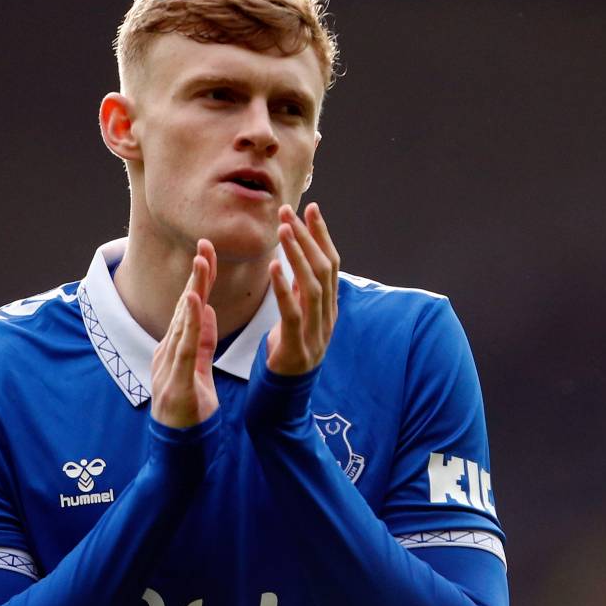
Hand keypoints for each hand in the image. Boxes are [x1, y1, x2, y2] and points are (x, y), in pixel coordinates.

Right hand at [150, 240, 219, 427]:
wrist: (178, 453)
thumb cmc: (188, 413)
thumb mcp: (199, 371)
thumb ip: (203, 342)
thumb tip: (209, 311)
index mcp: (176, 349)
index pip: (191, 309)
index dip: (200, 280)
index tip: (209, 253)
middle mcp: (168, 354)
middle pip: (185, 310)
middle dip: (196, 277)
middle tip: (205, 245)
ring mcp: (168, 368)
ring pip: (182, 325)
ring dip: (192, 293)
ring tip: (201, 266)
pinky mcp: (175, 384)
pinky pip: (184, 351)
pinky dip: (190, 326)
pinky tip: (196, 306)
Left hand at [266, 202, 339, 375]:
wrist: (286, 397)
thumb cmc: (288, 353)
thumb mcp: (298, 317)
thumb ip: (301, 291)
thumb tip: (300, 259)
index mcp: (329, 308)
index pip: (331, 264)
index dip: (322, 235)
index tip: (311, 208)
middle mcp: (328, 317)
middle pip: (324, 270)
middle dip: (307, 237)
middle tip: (289, 212)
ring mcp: (317, 333)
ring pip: (312, 287)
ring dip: (297, 255)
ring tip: (283, 230)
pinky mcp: (299, 348)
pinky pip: (293, 313)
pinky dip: (284, 288)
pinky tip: (274, 267)